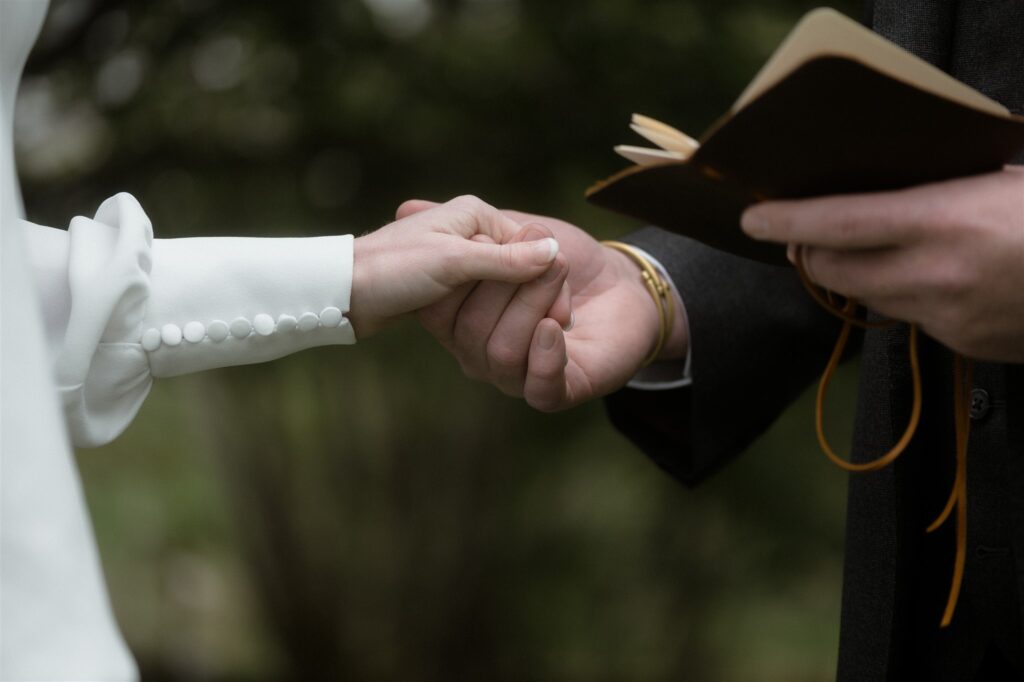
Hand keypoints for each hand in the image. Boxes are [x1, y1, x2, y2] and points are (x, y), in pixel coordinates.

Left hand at [348, 195, 559, 337]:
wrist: (343, 292)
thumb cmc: (393, 270)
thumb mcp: (452, 264)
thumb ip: (505, 260)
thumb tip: (554, 251)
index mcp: (476, 213)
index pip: (529, 243)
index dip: (544, 277)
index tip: (559, 312)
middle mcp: (470, 229)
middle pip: (518, 263)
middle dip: (528, 292)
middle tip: (548, 324)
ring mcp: (458, 255)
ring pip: (502, 283)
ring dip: (509, 305)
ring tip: (526, 332)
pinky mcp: (447, 280)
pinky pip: (482, 295)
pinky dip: (489, 309)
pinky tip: (498, 330)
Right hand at [403, 201, 688, 410]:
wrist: (623, 283)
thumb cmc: (564, 259)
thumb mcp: (514, 232)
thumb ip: (468, 226)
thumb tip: (406, 209)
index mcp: (461, 321)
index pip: (437, 310)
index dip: (459, 272)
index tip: (490, 237)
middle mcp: (480, 356)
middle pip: (469, 330)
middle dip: (505, 280)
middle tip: (542, 248)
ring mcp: (516, 378)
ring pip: (501, 351)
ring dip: (532, 302)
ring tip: (559, 270)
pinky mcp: (557, 393)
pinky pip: (539, 386)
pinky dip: (545, 354)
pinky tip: (555, 324)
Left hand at [741, 166, 1023, 360]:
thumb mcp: (1004, 176)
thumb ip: (941, 184)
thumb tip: (886, 185)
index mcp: (943, 219)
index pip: (835, 223)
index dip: (785, 220)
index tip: (752, 217)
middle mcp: (935, 274)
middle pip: (833, 273)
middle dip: (810, 255)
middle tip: (807, 237)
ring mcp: (949, 317)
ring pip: (867, 301)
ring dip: (856, 279)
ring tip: (871, 253)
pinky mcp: (965, 345)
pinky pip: (911, 321)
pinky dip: (904, 298)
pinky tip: (931, 278)